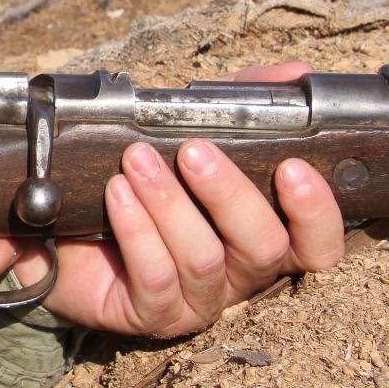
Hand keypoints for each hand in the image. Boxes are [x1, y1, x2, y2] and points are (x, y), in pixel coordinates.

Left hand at [14, 61, 345, 336]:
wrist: (69, 222)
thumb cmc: (148, 175)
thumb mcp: (195, 128)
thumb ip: (244, 103)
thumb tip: (293, 74)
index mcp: (265, 235)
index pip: (318, 245)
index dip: (316, 213)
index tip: (292, 167)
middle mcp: (241, 274)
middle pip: (264, 248)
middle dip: (230, 195)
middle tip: (194, 151)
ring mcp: (199, 300)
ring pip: (204, 260)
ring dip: (170, 204)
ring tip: (137, 161)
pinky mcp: (153, 314)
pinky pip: (154, 277)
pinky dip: (137, 231)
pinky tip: (117, 195)